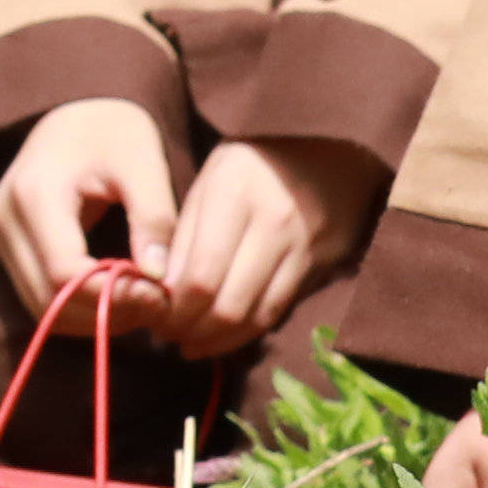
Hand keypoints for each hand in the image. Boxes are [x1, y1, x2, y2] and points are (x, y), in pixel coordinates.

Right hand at [0, 96, 187, 314]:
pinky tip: (115, 295)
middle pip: (46, 298)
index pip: (63, 272)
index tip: (158, 294)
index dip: (111, 295)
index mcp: (34, 192)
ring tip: (139, 301)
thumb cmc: (116, 131)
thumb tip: (159, 279)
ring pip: (38, 306)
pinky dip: (75, 307)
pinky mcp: (6, 244)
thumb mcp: (144, 164)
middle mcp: (4, 217)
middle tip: (155, 304)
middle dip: (103, 313)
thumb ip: (153, 218)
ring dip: (90, 317)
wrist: (81, 113)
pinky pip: (36, 295)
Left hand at [142, 133, 373, 356]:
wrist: (332, 145)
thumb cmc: (254, 162)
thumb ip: (183, 235)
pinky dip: (248, 332)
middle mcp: (273, 221)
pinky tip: (226, 334)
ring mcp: (304, 246)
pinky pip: (279, 312)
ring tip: (194, 343)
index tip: (156, 317)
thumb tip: (163, 294)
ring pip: (255, 318)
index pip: (199, 276)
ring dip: (219, 341)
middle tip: (171, 336)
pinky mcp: (323, 264)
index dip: (173, 309)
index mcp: (234, 191)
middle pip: (228, 305)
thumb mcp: (208, 180)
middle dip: (192, 331)